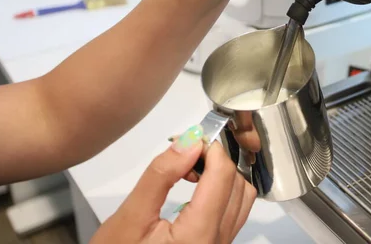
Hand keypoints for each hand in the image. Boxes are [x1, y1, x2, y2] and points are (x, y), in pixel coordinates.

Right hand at [90, 141, 255, 243]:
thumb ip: (160, 176)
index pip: (224, 175)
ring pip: (242, 198)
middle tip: (188, 150)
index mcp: (198, 236)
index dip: (211, 148)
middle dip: (217, 160)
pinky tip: (196, 187)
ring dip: (223, 175)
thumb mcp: (128, 218)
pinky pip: (234, 212)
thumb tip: (188, 142)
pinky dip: (223, 191)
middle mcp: (218, 243)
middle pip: (238, 184)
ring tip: (191, 168)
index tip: (192, 137)